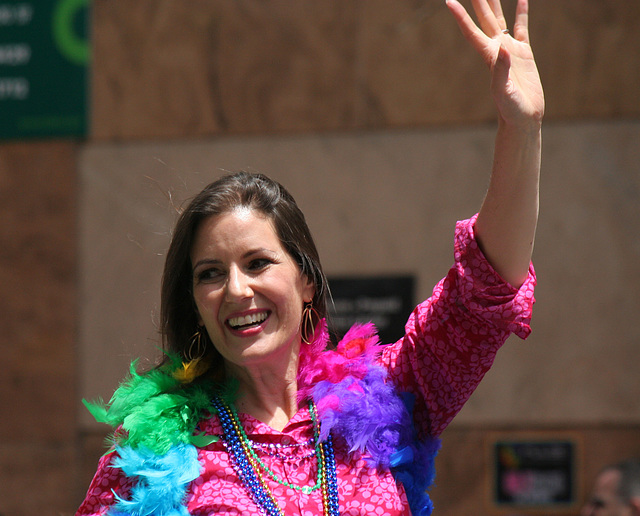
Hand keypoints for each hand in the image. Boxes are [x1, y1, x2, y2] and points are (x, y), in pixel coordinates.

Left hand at [446, 0, 543, 128]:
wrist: (523, 117)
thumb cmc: (510, 109)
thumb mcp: (503, 91)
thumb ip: (501, 69)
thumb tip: (503, 47)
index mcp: (488, 56)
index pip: (471, 31)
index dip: (460, 16)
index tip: (449, 1)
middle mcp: (496, 49)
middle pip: (484, 18)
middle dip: (478, 1)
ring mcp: (509, 49)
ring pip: (500, 19)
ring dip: (495, 2)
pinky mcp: (524, 52)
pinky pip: (521, 27)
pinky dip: (522, 12)